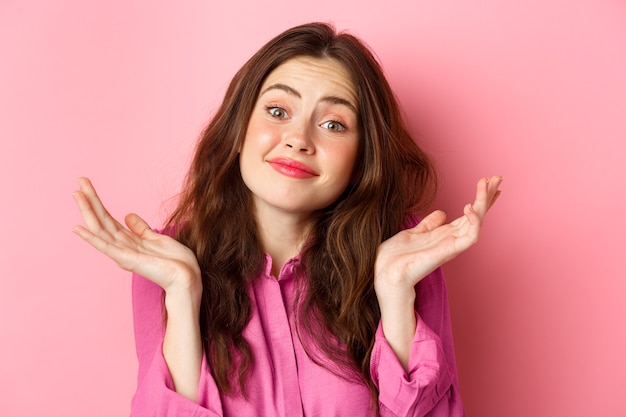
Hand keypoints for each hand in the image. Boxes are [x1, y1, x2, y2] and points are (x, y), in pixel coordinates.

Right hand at [72, 177, 200, 293]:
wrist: (187, 278)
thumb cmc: (175, 262)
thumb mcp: (157, 239)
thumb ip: (141, 228)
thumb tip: (128, 215)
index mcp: (129, 241)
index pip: (107, 218)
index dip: (97, 202)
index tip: (86, 185)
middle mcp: (122, 247)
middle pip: (101, 220)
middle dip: (89, 201)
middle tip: (78, 181)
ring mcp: (123, 254)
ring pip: (99, 229)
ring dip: (87, 211)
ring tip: (76, 194)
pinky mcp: (128, 260)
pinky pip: (106, 247)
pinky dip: (91, 238)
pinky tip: (78, 228)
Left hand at [375, 175, 501, 293]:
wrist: (386, 273)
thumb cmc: (396, 257)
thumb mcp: (413, 233)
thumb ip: (429, 224)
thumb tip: (442, 213)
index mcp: (445, 234)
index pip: (470, 214)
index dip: (481, 199)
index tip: (490, 182)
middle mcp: (452, 240)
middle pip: (477, 215)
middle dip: (488, 196)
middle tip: (497, 177)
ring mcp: (452, 246)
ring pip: (477, 222)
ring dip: (483, 202)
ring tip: (486, 183)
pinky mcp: (448, 252)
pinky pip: (470, 237)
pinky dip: (473, 222)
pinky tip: (469, 206)